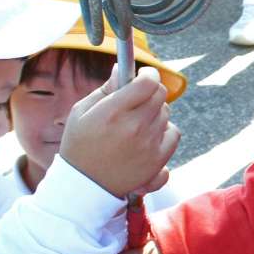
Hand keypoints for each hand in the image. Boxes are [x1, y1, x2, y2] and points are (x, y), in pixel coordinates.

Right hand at [60, 68, 179, 198]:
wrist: (85, 185)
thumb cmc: (80, 144)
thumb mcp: (82, 112)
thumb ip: (106, 89)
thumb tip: (122, 68)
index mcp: (113, 112)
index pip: (148, 82)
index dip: (148, 74)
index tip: (144, 75)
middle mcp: (134, 127)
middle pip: (160, 95)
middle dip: (150, 91)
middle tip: (138, 99)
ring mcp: (148, 144)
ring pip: (166, 113)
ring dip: (155, 112)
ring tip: (136, 122)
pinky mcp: (158, 160)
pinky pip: (174, 133)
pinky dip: (165, 131)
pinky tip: (149, 135)